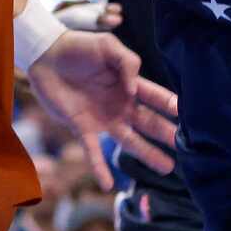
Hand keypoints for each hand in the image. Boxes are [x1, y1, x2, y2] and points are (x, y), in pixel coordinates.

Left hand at [27, 30, 178, 189]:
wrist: (46, 54)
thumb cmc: (80, 47)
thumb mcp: (108, 46)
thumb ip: (127, 62)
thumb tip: (136, 89)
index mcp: (128, 84)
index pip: (153, 96)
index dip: (167, 104)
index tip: (184, 115)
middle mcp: (119, 105)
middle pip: (147, 122)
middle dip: (165, 133)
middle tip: (183, 146)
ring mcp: (102, 119)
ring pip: (129, 141)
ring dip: (147, 154)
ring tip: (166, 168)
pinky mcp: (81, 128)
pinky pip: (92, 151)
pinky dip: (100, 168)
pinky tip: (108, 184)